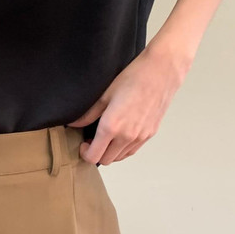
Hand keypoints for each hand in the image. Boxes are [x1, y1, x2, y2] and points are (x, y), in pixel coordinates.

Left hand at [66, 44, 191, 164]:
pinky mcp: (150, 134)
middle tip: (93, 139)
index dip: (84, 153)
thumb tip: (74, 123)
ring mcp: (140, 137)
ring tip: (107, 136)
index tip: (83, 143)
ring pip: (120, 157)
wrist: (160, 73)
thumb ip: (88, 114)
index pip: (93, 156)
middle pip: (106, 160)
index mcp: (112, 127)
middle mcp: (126, 136)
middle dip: (96, 153)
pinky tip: (120, 135)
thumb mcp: (104, 95)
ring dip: (110, 152)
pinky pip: (132, 150)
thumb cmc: (133, 78)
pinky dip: (123, 148)